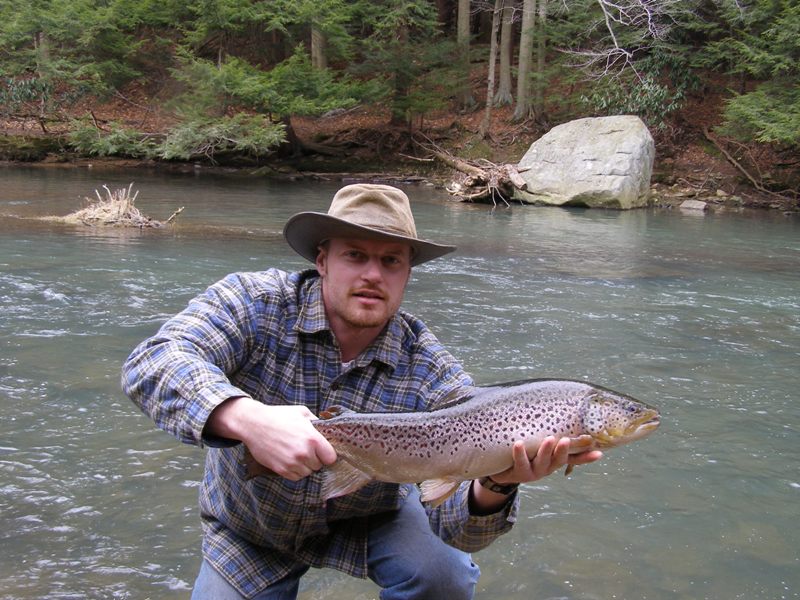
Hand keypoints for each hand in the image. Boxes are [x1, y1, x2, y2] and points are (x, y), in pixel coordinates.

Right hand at [207, 397, 336, 480]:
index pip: (331, 458)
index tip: (323, 451)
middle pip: (319, 466)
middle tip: (306, 450)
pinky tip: (290, 460)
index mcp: (312, 438)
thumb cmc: (278, 416)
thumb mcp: (301, 412)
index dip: (327, 455)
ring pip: (307, 473)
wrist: (254, 424)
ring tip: (297, 454)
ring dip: (305, 466)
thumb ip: (316, 421)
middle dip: (315, 459)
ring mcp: (292, 463)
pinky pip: (295, 477)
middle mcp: (304, 453)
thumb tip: (325, 428)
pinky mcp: (281, 470)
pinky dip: (295, 471)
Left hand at [490, 436, 602, 485]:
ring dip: (546, 451)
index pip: (574, 458)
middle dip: (564, 450)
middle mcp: (548, 467)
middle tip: (566, 439)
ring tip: (548, 439)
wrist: (503, 470)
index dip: (586, 457)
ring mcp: (535, 471)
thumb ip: (551, 436)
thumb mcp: (539, 446)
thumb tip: (566, 416)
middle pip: (559, 459)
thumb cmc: (525, 453)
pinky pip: (521, 462)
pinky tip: (518, 443)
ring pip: (542, 462)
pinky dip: (520, 453)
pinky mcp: (520, 473)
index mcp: (555, 460)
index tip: (599, 453)